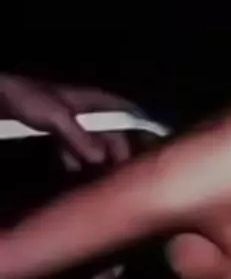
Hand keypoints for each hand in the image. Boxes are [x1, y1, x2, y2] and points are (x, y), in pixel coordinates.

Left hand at [0, 73, 143, 170]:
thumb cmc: (29, 98)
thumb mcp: (57, 117)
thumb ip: (80, 138)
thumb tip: (101, 160)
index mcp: (95, 100)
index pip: (129, 112)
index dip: (143, 126)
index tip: (154, 146)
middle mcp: (89, 112)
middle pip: (113, 133)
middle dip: (118, 152)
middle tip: (122, 175)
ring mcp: (74, 123)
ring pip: (94, 144)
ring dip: (97, 160)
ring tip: (102, 180)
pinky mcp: (59, 133)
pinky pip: (75, 150)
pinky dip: (77, 162)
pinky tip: (75, 174)